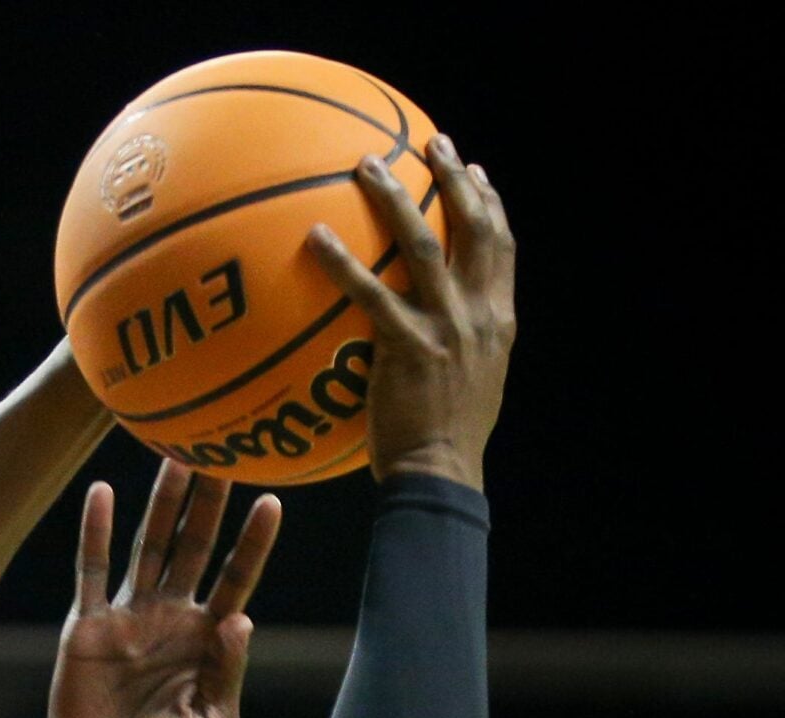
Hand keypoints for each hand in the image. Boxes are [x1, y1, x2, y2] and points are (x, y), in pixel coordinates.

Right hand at [46, 462, 281, 717]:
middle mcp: (170, 617)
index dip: (253, 541)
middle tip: (222, 449)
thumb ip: (228, 672)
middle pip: (195, 545)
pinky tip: (101, 492)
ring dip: (162, 502)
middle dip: (209, 501)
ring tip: (174, 454)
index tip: (273, 498)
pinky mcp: (87, 628)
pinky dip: (94, 531)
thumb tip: (240, 618)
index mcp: (207, 638)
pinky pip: (91, 571)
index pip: (236, 577)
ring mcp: (128, 617)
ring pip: (149, 545)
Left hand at [310, 136, 514, 489]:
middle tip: (432, 142)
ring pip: (424, 245)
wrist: (440, 474)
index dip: (490, 203)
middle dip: (453, 178)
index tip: (474, 169)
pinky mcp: (408, 347)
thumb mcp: (471, 382)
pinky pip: (370, 293)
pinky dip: (342, 262)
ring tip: (368, 165)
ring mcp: (446, 327)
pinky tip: (315, 238)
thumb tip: (434, 327)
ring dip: (395, 199)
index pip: (503, 245)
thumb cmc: (445, 440)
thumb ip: (460, 345)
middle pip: (474, 228)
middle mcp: (480, 313)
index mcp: (499, 319)